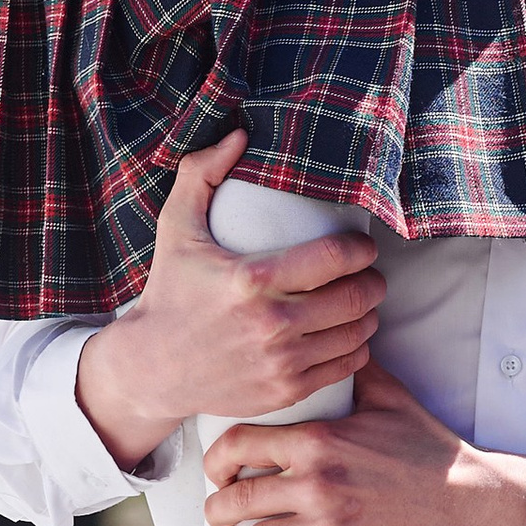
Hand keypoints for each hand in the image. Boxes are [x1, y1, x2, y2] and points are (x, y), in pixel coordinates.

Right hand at [73, 132, 384, 472]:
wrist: (153, 368)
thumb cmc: (170, 291)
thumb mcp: (176, 227)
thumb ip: (200, 173)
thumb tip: (239, 135)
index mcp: (251, 279)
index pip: (332, 258)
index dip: (360, 249)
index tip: (362, 246)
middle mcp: (271, 323)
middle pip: (354, 297)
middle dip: (372, 280)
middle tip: (369, 272)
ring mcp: (281, 362)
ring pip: (356, 333)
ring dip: (369, 314)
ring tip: (362, 301)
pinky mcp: (286, 391)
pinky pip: (345, 366)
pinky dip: (357, 348)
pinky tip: (350, 334)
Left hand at [203, 365, 525, 525]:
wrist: (472, 504)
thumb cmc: (430, 450)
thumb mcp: (390, 398)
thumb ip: (354, 371)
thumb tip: (336, 341)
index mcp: (318, 441)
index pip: (240, 446)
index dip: (217, 460)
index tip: (215, 469)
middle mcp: (314, 485)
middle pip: (238, 499)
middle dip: (217, 509)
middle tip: (216, 514)